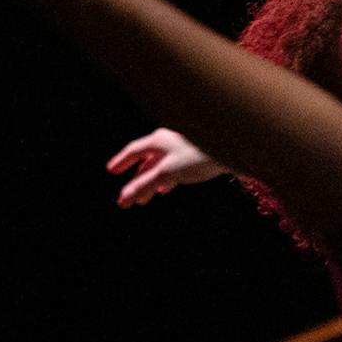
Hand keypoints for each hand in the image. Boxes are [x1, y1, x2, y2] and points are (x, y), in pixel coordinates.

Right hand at [106, 128, 225, 206]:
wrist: (230, 151)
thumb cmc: (198, 157)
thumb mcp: (167, 173)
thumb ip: (145, 185)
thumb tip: (124, 197)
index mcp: (158, 141)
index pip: (133, 151)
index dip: (121, 162)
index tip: (111, 171)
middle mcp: (167, 143)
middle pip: (145, 163)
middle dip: (136, 181)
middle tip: (127, 198)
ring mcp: (180, 150)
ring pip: (159, 167)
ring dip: (150, 184)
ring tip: (144, 199)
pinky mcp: (192, 158)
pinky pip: (172, 169)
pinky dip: (165, 180)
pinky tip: (165, 189)